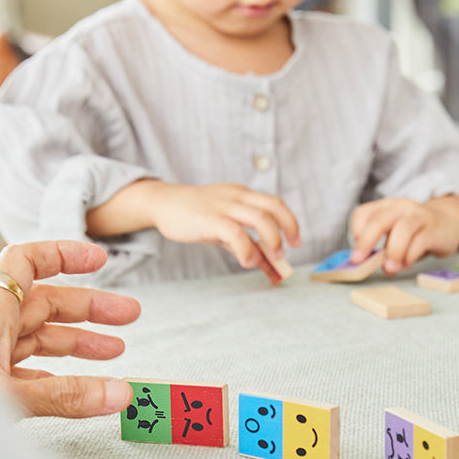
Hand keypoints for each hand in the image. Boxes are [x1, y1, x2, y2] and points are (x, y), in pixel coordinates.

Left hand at [0, 240, 140, 417]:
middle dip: (88, 308)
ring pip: (38, 339)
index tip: (98, 260)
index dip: (62, 254)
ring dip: (77, 343)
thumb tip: (119, 392)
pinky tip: (79, 388)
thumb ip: (64, 396)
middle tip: (128, 316)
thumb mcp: (6, 398)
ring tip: (114, 352)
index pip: (25, 263)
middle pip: (44, 303)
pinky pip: (28, 373)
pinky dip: (57, 377)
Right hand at [139, 180, 300, 269]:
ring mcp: (223, 206)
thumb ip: (243, 242)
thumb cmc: (195, 215)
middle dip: (288, 228)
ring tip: (274, 257)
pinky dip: (247, 249)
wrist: (163, 203)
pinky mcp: (209, 219)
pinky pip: (235, 233)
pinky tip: (248, 261)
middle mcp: (236, 197)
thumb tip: (263, 263)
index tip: (295, 240)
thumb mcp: (222, 225)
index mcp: (242, 194)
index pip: (274, 203)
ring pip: (259, 218)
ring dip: (272, 239)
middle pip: (273, 206)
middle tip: (287, 251)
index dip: (290, 221)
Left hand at [349, 194, 458, 272]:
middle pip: (380, 220)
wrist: (449, 222)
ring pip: (402, 229)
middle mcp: (401, 207)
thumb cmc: (415, 232)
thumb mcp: (395, 235)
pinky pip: (420, 241)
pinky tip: (407, 263)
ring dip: (393, 252)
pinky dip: (410, 256)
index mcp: (386, 206)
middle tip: (359, 261)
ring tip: (390, 269)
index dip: (356, 232)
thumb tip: (367, 266)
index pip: (363, 213)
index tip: (358, 251)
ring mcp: (419, 216)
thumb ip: (382, 248)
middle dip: (366, 242)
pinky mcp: (434, 229)